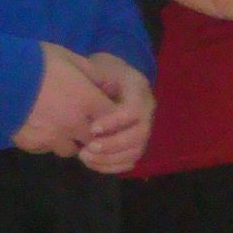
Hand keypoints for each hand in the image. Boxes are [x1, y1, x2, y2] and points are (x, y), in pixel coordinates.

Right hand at [12, 43, 115, 157]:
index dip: (112, 117)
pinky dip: (48, 143)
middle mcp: (73, 124)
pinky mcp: (31, 144)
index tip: (106, 112)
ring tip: (64, 128)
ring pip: (70, 149)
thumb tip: (109, 86)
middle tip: (87, 123)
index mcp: (87, 102)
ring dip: (71, 141)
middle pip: (94, 139)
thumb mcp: (73, 59)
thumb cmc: (40, 62)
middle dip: (93, 133)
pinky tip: (43, 130)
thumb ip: (95, 75)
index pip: (112, 119)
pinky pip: (46, 149)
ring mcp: (51, 137)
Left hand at [78, 54, 154, 173]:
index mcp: (139, 90)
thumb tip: (89, 96)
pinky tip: (91, 162)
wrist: (109, 76)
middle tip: (87, 148)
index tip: (92, 128)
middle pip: (140, 134)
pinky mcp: (134, 142)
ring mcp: (142, 127)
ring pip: (136, 151)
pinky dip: (111, 166)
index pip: (135, 111)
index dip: (116, 123)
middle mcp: (147, 110)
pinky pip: (129, 161)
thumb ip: (95, 78)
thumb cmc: (100, 72)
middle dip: (113, 145)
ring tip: (85, 156)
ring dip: (110, 158)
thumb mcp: (98, 66)